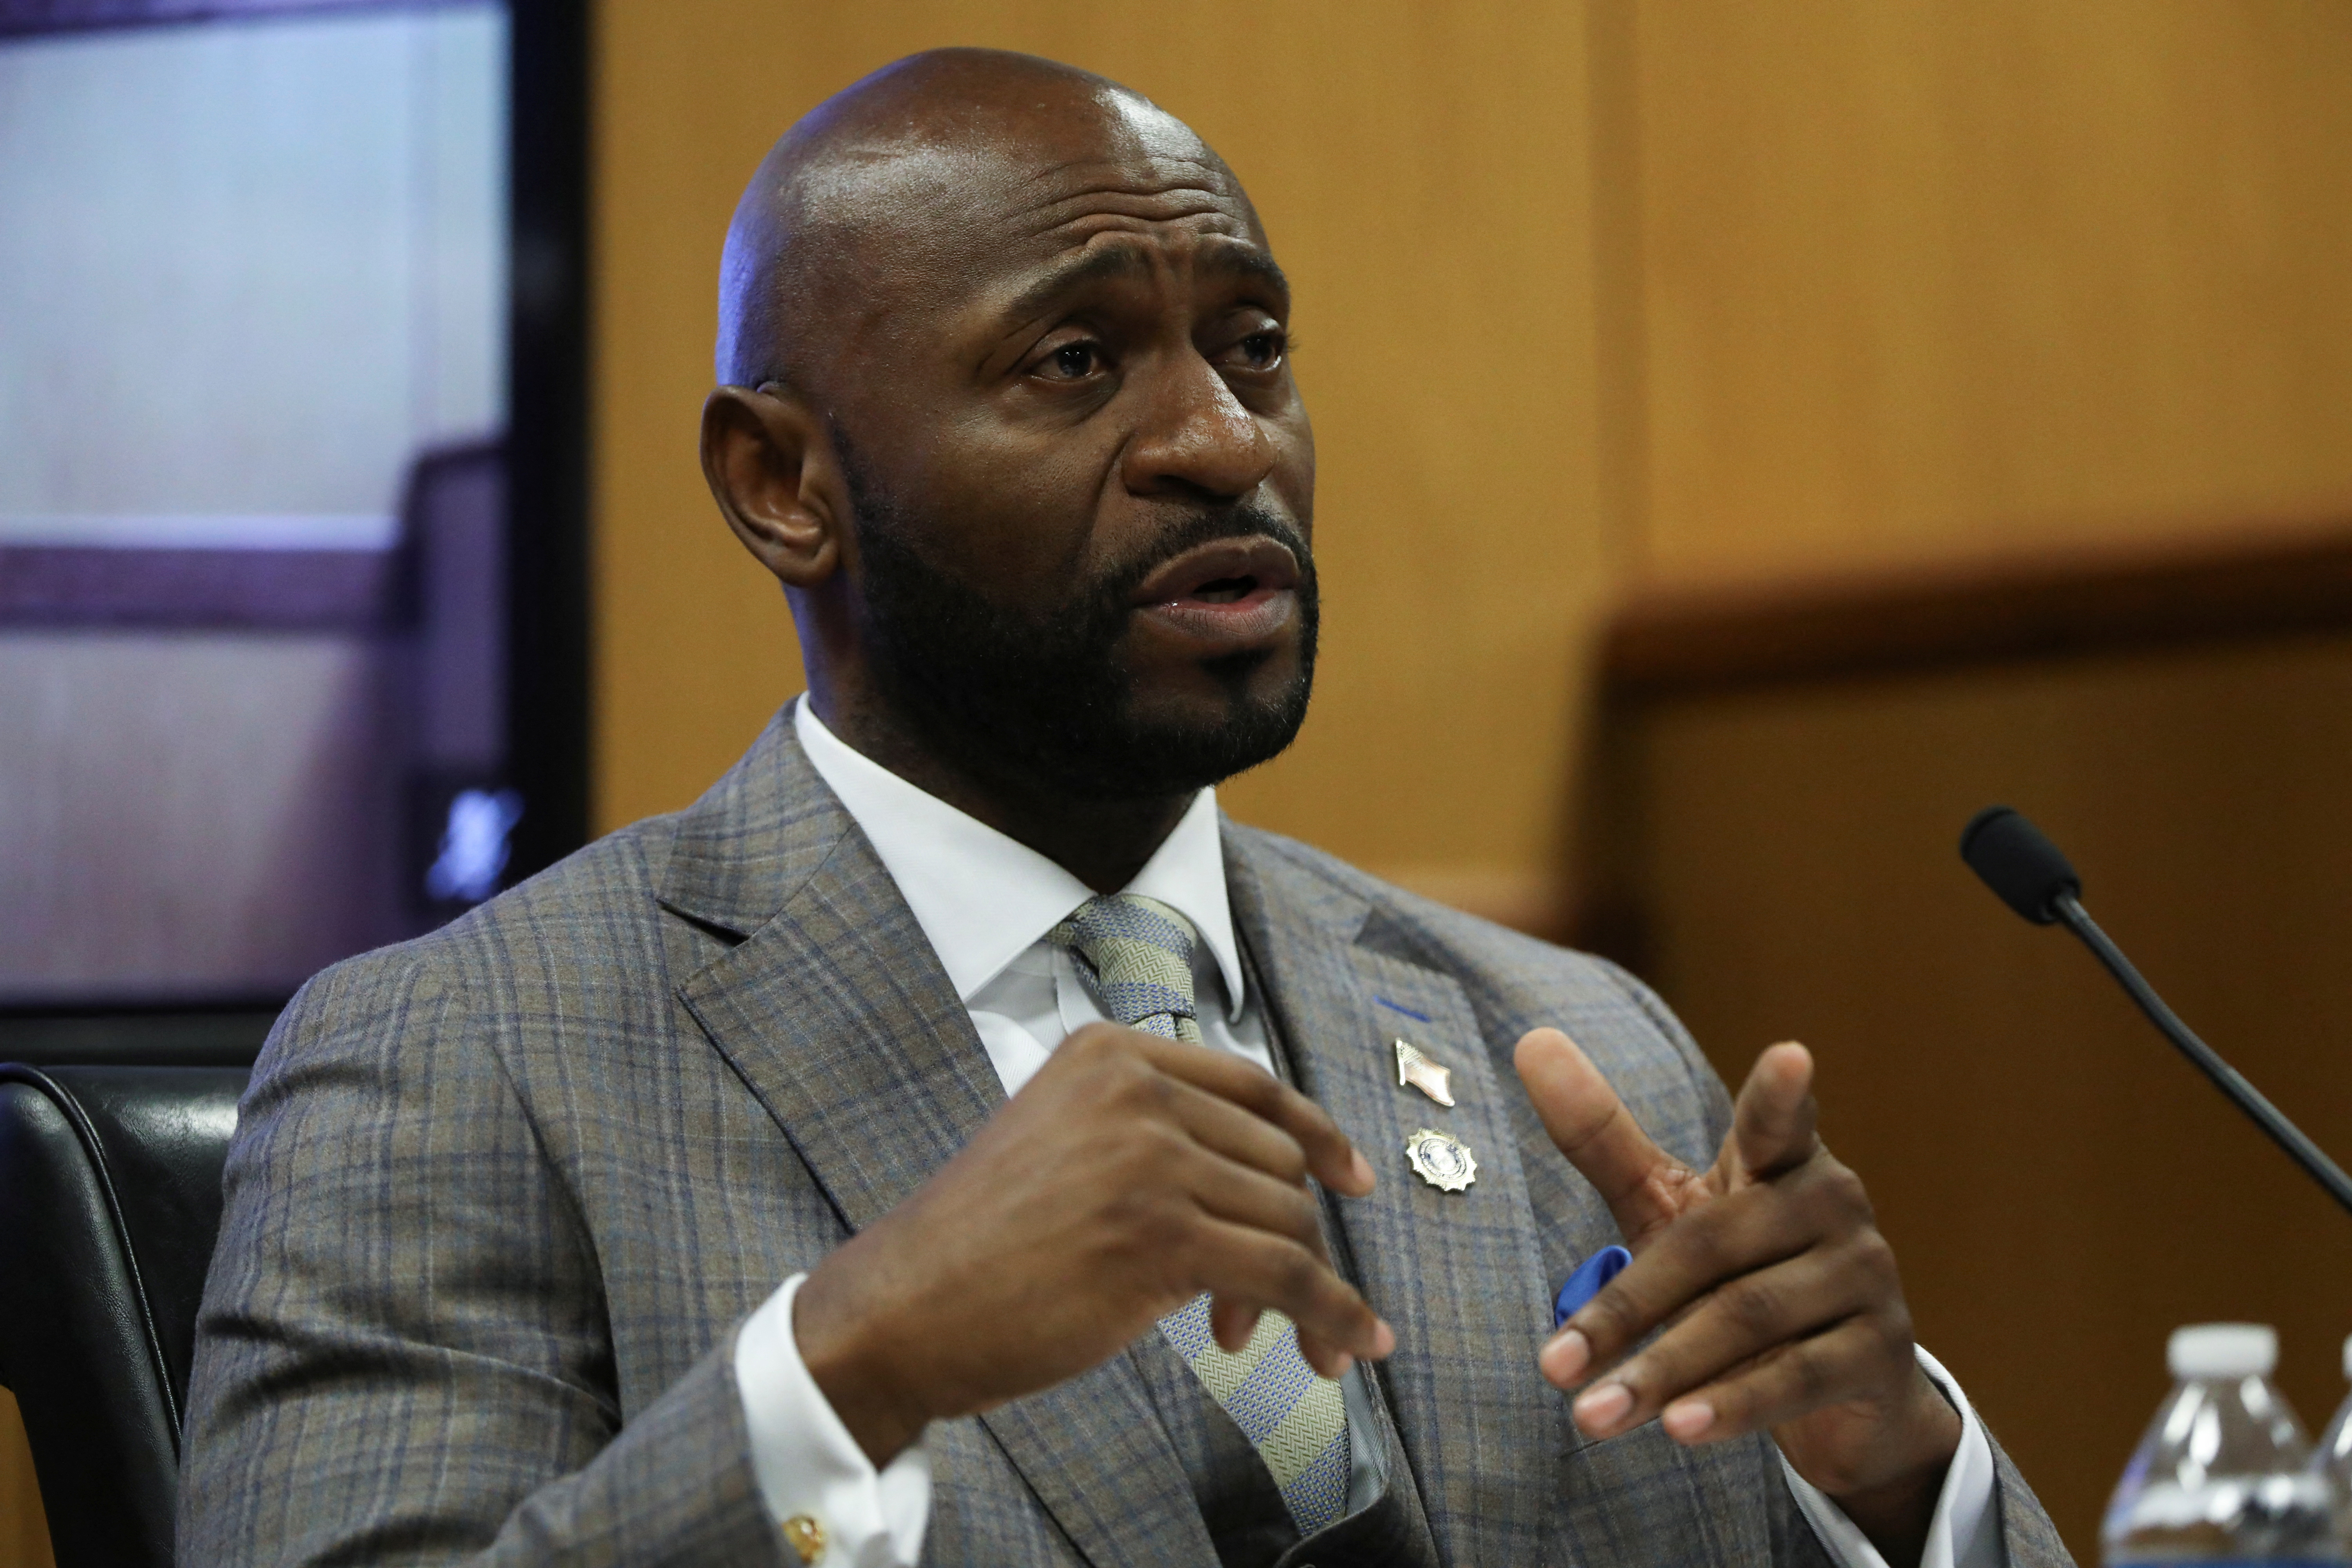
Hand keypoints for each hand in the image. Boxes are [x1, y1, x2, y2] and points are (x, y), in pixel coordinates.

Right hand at [795, 1024, 1394, 1464]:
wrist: (905, 1308)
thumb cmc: (979, 1244)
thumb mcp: (1062, 1142)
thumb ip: (1150, 1137)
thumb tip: (1265, 1191)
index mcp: (1110, 1055)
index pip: (1252, 1085)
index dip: (1316, 1133)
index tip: (1351, 1175)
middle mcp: (1135, 1091)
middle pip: (1276, 1158)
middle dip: (1295, 1234)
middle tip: (1277, 1304)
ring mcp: (1150, 1158)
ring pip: (1286, 1219)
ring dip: (1305, 1289)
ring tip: (1278, 1344)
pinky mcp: (1163, 1236)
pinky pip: (1285, 1274)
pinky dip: (1332, 1313)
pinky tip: (1345, 1345)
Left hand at [1515, 1029, 1959, 1563]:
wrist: (1837, 1389)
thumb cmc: (1737, 1274)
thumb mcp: (1669, 1207)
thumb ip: (1603, 1137)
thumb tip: (1532, 1041)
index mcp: (1781, 1161)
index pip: (1779, 1122)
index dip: (1781, 1094)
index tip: (1790, 1055)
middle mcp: (1834, 1205)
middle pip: (1711, 1247)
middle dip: (1625, 1311)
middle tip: (1551, 1368)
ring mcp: (1866, 1276)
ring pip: (1749, 1319)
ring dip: (1663, 1372)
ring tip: (1591, 1417)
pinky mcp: (1882, 1352)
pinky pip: (1797, 1376)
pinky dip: (1733, 1405)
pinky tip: (1680, 1429)